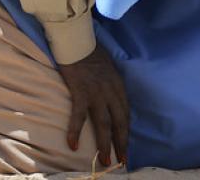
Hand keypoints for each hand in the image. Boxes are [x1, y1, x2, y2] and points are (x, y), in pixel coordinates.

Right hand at [57, 44, 128, 167]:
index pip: (126, 114)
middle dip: (121, 144)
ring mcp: (96, 93)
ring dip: (105, 144)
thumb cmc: (90, 50)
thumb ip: (111, 83)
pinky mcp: (80, 92)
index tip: (126, 146)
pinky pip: (79, 116)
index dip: (126, 132)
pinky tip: (73, 146)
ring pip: (103, 124)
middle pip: (119, 123)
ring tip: (105, 161)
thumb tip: (111, 96)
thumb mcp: (108, 67)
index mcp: (118, 86)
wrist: (76, 39)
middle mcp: (111, 92)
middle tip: (122, 161)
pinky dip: (75, 131)